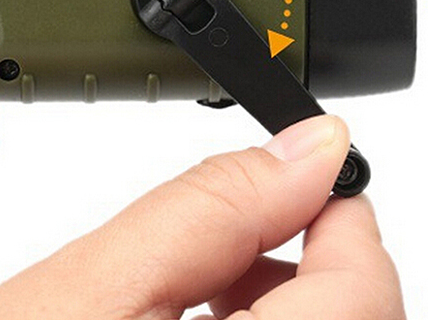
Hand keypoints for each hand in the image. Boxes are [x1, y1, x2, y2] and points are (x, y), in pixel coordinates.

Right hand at [0, 115, 404, 319]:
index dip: (336, 211)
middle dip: (294, 258)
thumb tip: (305, 149)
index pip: (367, 288)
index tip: (292, 170)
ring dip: (272, 297)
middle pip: (355, 315)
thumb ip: (203, 211)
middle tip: (216, 236)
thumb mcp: (84, 285)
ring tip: (184, 288)